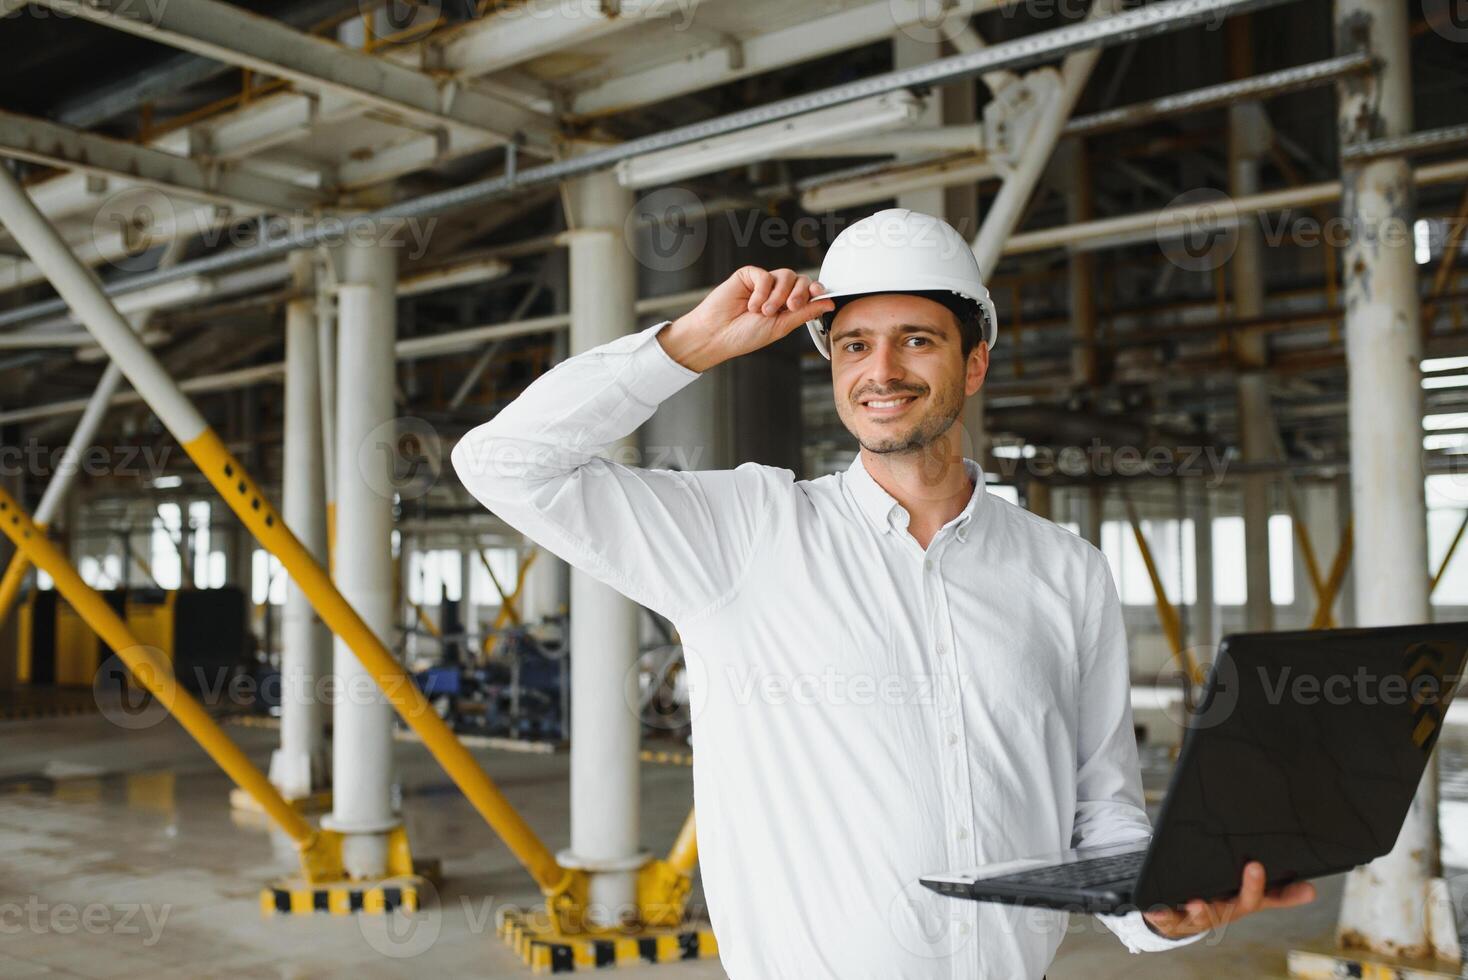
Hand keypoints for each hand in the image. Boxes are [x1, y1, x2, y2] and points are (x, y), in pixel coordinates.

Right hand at [658, 266, 835, 372]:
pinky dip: (761, 291)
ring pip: (786, 275)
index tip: (818, 293)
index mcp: (787, 307)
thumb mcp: (781, 327)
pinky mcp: (748, 275)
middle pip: (800, 280)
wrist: (717, 334)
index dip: (816, 290)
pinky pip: (765, 275)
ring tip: (764, 312)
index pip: (808, 292)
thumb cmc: (744, 335)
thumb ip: (804, 313)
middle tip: (789, 307)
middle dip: (798, 294)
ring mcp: (763, 283)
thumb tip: (828, 303)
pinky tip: (751, 305)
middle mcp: (777, 293)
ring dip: (778, 295)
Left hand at [1141, 862, 1315, 938]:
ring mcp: (1197, 918)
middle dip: (1247, 889)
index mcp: (1239, 904)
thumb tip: (1312, 891)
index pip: (1259, 897)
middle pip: (1236, 906)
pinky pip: (1166, 919)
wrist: (1182, 918)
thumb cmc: (1220, 901)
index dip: (1266, 887)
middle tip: (1254, 867)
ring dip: (1200, 911)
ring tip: (1196, 902)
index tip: (1272, 869)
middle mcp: (1221, 913)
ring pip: (1201, 916)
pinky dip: (1160, 916)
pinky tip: (1154, 911)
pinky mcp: (1171, 919)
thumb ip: (1278, 893)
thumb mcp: (1248, 895)